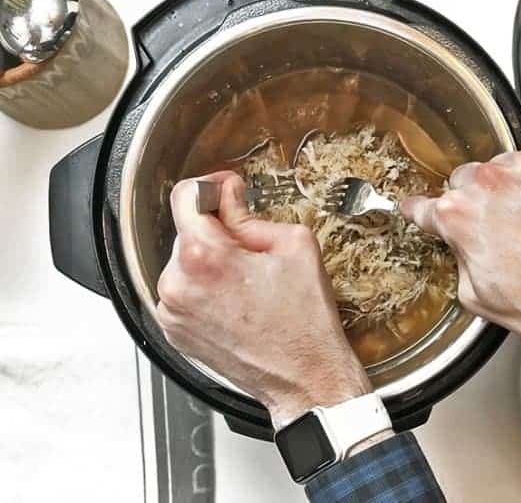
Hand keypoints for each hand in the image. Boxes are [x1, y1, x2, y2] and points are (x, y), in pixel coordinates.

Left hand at [156, 171, 371, 428]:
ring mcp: (172, 312)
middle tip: (254, 249)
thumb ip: (250, 215)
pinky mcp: (174, 332)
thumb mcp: (293, 246)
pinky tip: (236, 302)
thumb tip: (228, 196)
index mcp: (203, 256)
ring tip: (248, 283)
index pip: (186, 196)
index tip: (227, 190)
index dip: (211, 185)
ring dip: (210, 261)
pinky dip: (204, 288)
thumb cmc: (305, 320)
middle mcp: (177, 284)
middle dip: (218, 231)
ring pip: (184, 263)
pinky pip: (183, 292)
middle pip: (187, 231)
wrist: (305, 378)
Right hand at [402, 128, 520, 379]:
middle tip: (495, 226)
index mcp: (457, 217)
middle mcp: (484, 184)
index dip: (420, 211)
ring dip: (505, 183)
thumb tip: (463, 247)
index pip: (423, 206)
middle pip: (461, 181)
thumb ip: (459, 261)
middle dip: (471, 201)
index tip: (418, 208)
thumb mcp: (478, 298)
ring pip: (497, 165)